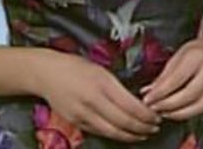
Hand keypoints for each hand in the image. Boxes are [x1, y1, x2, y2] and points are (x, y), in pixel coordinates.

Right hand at [33, 49, 161, 142]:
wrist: (46, 74)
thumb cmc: (76, 67)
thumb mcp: (102, 70)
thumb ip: (119, 87)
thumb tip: (141, 101)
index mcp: (103, 83)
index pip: (131, 106)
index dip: (147, 115)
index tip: (157, 115)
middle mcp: (93, 100)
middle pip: (124, 122)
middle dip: (143, 127)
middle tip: (155, 127)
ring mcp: (83, 114)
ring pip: (113, 132)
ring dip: (132, 136)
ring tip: (144, 133)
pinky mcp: (76, 123)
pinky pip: (100, 132)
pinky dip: (116, 135)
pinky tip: (125, 134)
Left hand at [140, 38, 202, 120]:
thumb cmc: (198, 51)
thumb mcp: (178, 55)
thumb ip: (164, 75)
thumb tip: (148, 91)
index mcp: (197, 57)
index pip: (176, 79)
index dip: (160, 93)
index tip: (147, 99)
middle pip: (188, 95)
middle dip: (167, 105)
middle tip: (153, 108)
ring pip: (196, 106)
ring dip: (176, 113)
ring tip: (162, 112)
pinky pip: (201, 109)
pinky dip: (185, 113)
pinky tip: (174, 112)